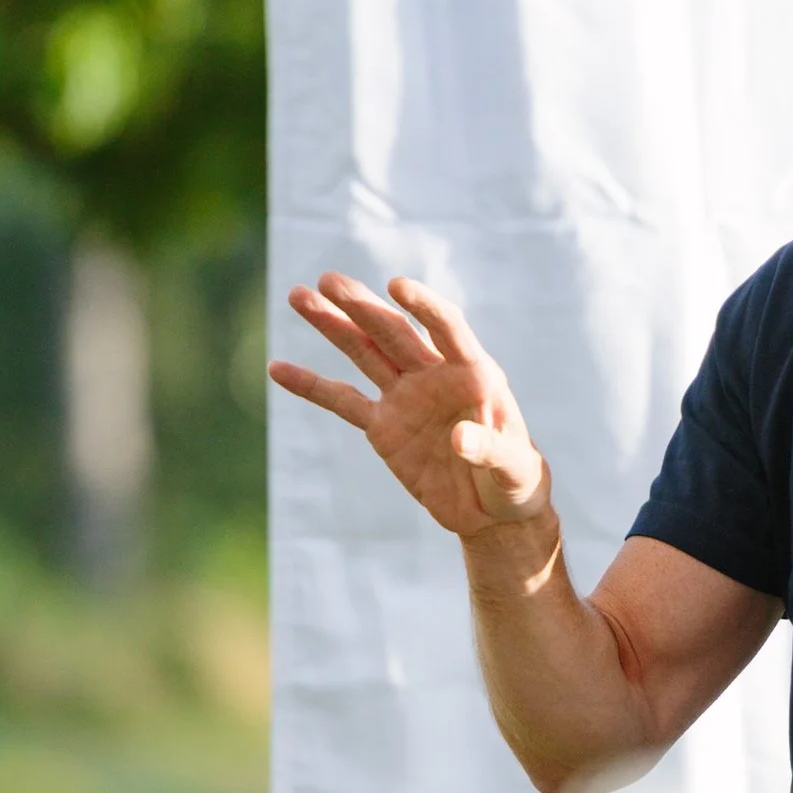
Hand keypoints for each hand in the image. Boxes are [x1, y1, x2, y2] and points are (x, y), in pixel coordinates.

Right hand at [270, 272, 551, 546]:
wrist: (494, 511)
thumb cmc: (515, 481)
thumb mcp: (513, 468)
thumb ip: (490, 449)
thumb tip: (460, 438)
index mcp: (474, 374)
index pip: (447, 328)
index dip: (424, 307)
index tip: (396, 287)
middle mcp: (435, 376)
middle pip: (394, 332)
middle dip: (362, 306)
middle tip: (327, 280)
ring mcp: (405, 397)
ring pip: (364, 353)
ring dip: (333, 325)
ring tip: (299, 294)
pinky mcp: (383, 428)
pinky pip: (342, 401)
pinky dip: (311, 386)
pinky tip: (278, 368)